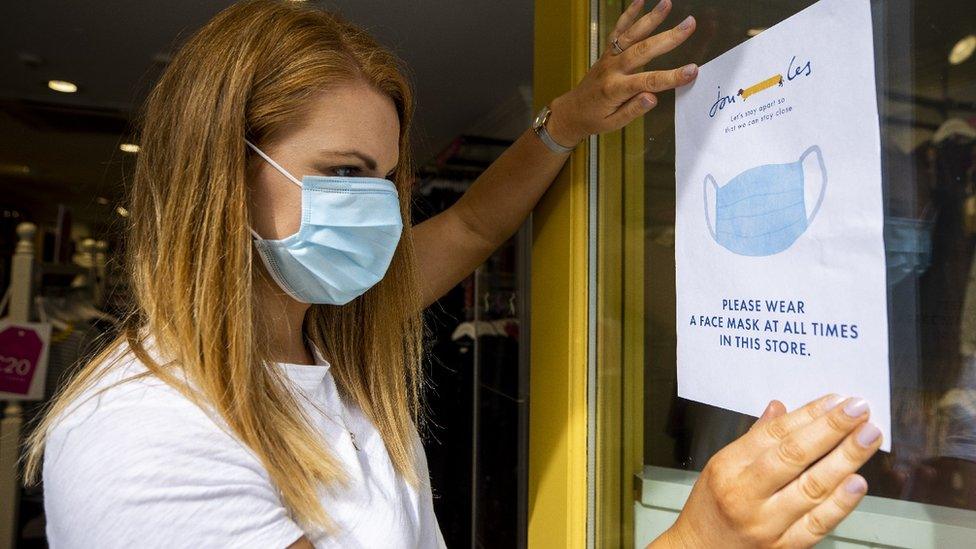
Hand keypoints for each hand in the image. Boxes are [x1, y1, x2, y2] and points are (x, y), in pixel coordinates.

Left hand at [546, 0, 698, 146]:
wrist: (572, 111)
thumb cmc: (595, 119)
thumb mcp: (614, 124)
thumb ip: (633, 110)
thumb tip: (652, 97)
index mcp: (615, 90)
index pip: (648, 81)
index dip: (671, 77)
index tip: (692, 71)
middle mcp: (612, 69)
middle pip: (643, 50)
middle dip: (668, 38)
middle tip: (689, 25)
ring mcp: (609, 57)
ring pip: (631, 35)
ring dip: (650, 18)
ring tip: (667, 4)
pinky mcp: (607, 51)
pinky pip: (617, 30)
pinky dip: (628, 14)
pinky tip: (640, 1)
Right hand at [650, 395, 882, 547]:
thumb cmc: (710, 507)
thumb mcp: (720, 465)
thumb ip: (754, 438)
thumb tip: (781, 409)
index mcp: (729, 467)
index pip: (774, 434)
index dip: (809, 415)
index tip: (836, 400)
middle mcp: (746, 494)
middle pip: (794, 456)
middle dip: (831, 429)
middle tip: (859, 410)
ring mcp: (765, 523)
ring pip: (811, 488)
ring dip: (844, 459)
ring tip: (868, 437)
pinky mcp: (783, 548)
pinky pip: (817, 525)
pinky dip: (840, 504)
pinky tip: (858, 483)